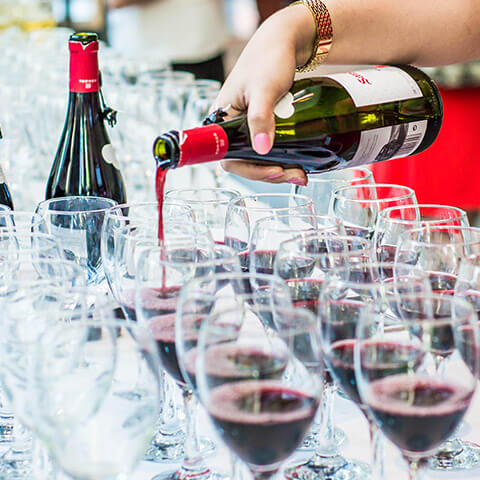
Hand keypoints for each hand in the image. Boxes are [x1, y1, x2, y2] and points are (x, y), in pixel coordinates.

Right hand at [215, 5, 315, 185]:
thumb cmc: (268, 59)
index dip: (249, 169)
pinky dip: (284, 159)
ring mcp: (248, 129)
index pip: (228, 157)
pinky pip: (270, 150)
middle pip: (246, 162)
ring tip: (301, 174)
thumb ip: (260, 117)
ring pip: (260, 159)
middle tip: (295, 175)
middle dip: (270, 173)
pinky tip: (299, 163)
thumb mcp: (263, 88)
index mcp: (222, 120)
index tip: (274, 170)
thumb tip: (262, 149)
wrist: (284, 43)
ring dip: (280, 170)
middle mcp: (232, 128)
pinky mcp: (263, 127)